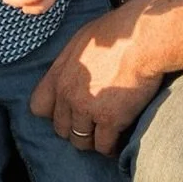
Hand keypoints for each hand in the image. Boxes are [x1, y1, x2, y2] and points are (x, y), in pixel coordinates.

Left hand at [28, 1, 162, 155]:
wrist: (143, 39)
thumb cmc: (119, 33)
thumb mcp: (83, 40)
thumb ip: (73, 62)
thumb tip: (75, 71)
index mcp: (59, 73)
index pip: (38, 106)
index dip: (53, 112)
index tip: (68, 112)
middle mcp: (68, 93)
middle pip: (61, 128)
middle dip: (76, 129)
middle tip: (92, 127)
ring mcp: (87, 109)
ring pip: (81, 141)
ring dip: (93, 141)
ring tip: (106, 137)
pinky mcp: (110, 120)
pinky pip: (104, 146)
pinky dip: (112, 148)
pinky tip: (120, 143)